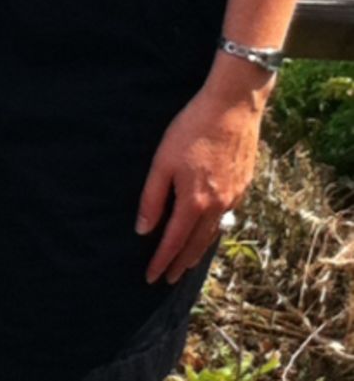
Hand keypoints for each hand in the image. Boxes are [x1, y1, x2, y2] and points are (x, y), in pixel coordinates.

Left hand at [135, 68, 269, 283]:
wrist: (233, 107)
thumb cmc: (192, 129)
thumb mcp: (163, 160)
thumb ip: (152, 197)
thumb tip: (143, 229)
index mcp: (194, 202)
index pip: (174, 242)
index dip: (161, 261)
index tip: (150, 277)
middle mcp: (217, 206)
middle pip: (196, 245)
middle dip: (180, 264)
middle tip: (169, 279)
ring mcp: (234, 198)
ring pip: (213, 233)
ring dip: (198, 251)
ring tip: (187, 263)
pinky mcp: (243, 186)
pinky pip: (225, 217)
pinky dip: (213, 231)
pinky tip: (209, 230)